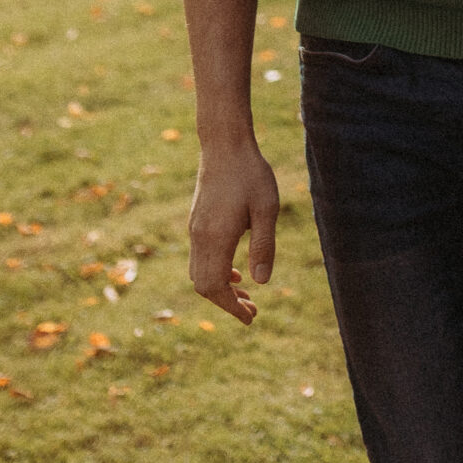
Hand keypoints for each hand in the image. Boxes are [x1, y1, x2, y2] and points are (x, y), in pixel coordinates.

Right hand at [188, 139, 279, 325]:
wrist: (224, 145)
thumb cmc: (251, 174)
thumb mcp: (267, 209)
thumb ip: (264, 246)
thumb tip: (261, 283)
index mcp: (216, 237)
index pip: (214, 287)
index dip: (231, 307)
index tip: (250, 318)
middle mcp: (199, 237)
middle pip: (203, 285)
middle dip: (226, 302)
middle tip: (252, 311)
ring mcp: (195, 229)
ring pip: (199, 273)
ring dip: (221, 288)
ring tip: (247, 294)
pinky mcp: (197, 222)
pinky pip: (200, 258)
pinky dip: (216, 272)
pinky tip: (236, 271)